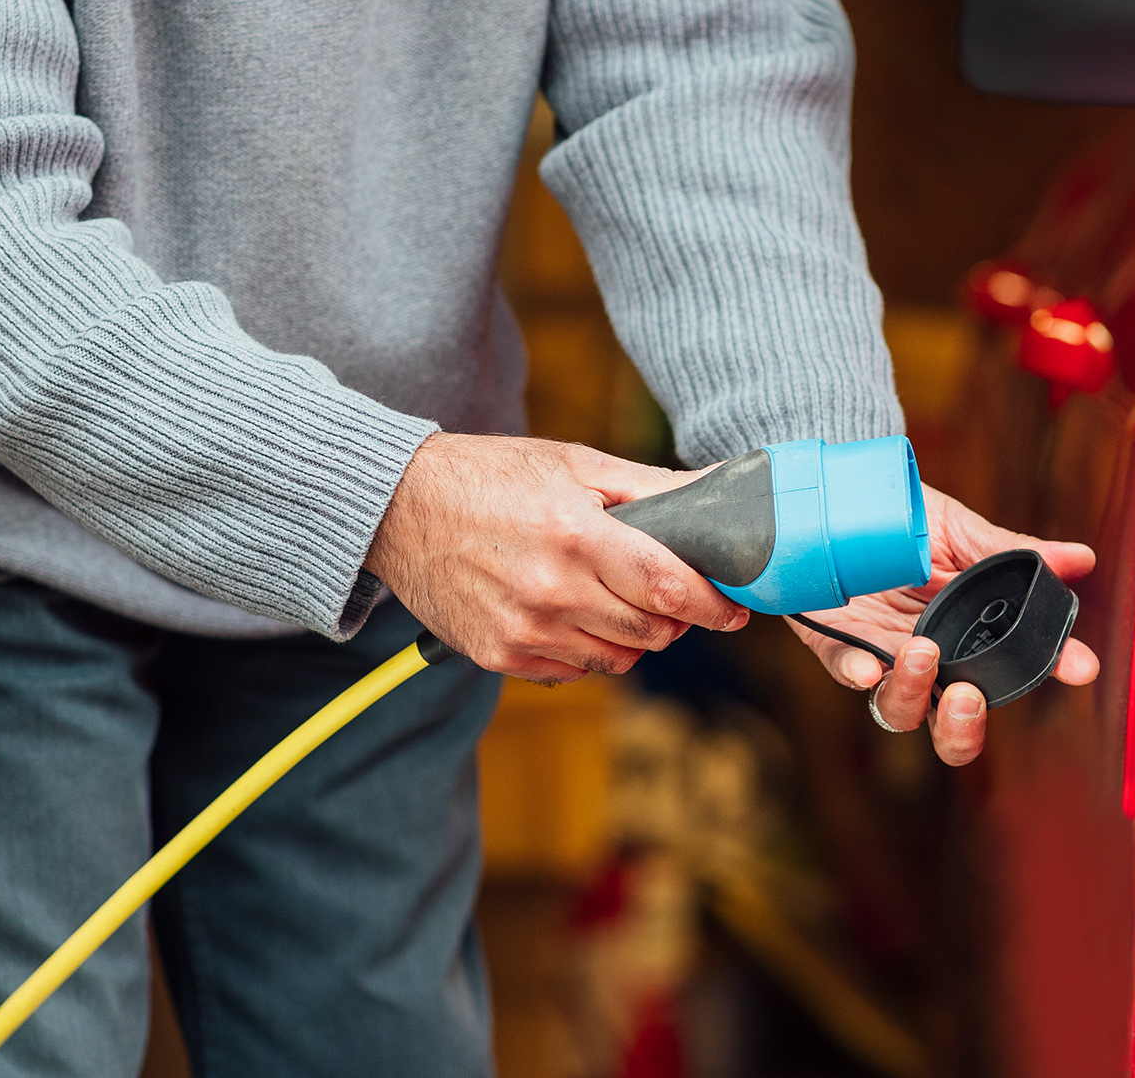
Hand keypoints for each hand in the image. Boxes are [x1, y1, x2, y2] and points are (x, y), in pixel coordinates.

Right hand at [367, 433, 750, 680]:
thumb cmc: (492, 477)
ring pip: (617, 658)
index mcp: (577, 535)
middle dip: (673, 617)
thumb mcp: (576, 465)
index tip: (736, 606)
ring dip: (631, 635)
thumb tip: (722, 489)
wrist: (399, 507)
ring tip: (608, 596)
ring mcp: (523, 630)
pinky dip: (585, 648)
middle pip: (653, 631)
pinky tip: (567, 611)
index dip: (715, 603)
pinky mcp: (499, 655)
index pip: (671, 588)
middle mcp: (552, 590)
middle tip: (665, 593)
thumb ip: (655, 488)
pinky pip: (573, 670)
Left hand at [787, 487, 1099, 764]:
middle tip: (970, 697)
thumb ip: (1007, 551)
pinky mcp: (837, 642)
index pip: (1015, 665)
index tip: (1079, 666)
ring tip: (920, 653)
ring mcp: (883, 655)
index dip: (1050, 669)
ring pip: (900, 709)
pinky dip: (855, 672)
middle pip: (953, 722)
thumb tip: (1078, 558)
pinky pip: (844, 669)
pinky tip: (866, 667)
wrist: (838, 500)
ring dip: (913, 692)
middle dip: (964, 727)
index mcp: (968, 635)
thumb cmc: (903, 522)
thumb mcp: (958, 531)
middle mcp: (931, 657)